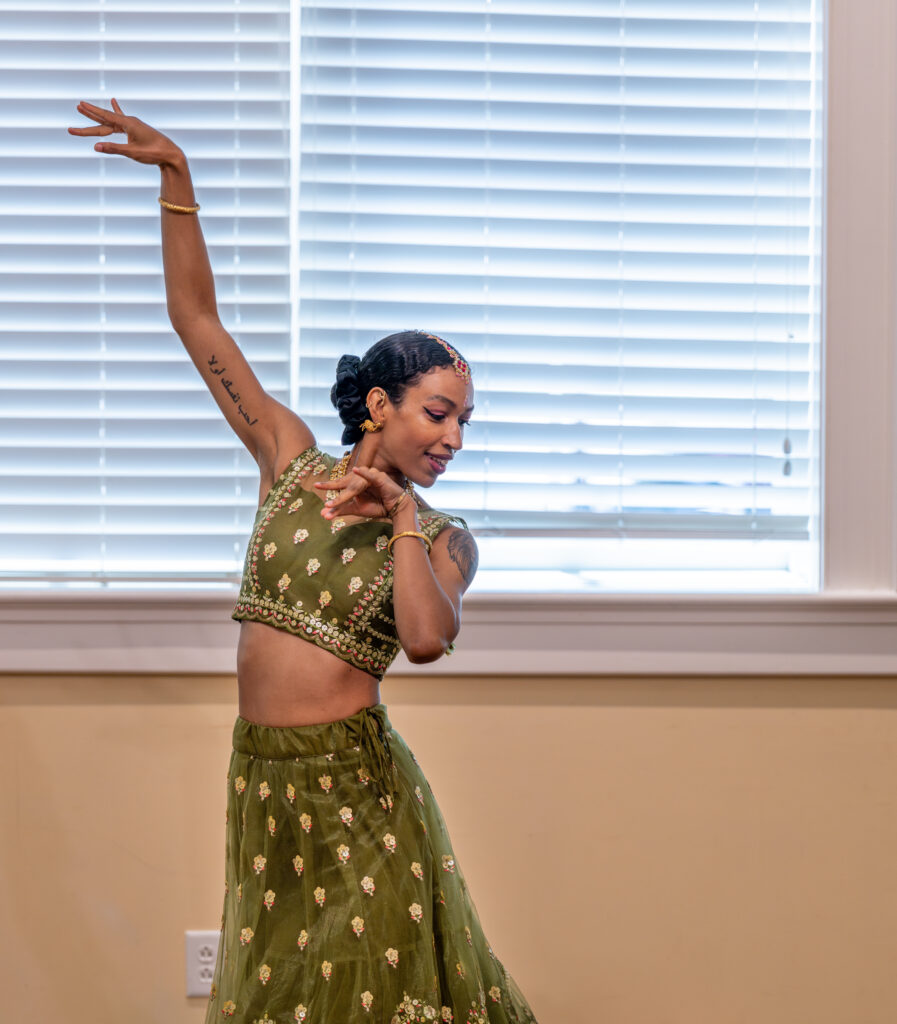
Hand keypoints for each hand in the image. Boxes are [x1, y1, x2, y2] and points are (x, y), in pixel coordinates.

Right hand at [69, 98, 183, 167]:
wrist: (172, 155)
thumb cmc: (154, 153)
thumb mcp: (133, 152)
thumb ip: (114, 149)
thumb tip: (95, 147)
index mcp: (128, 124)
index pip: (106, 117)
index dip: (92, 111)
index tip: (80, 104)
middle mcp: (130, 121)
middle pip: (106, 119)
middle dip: (90, 116)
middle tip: (76, 107)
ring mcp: (133, 125)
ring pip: (111, 120)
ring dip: (99, 115)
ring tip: (85, 107)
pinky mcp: (136, 130)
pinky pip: (122, 120)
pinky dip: (116, 111)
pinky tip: (113, 101)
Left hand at [314, 466, 408, 520]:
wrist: (395, 509)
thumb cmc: (377, 506)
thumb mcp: (356, 509)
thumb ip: (341, 510)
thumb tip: (322, 515)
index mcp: (355, 483)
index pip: (339, 483)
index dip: (328, 485)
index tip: (315, 485)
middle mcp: (361, 477)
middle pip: (345, 482)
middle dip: (332, 486)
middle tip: (318, 486)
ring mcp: (370, 476)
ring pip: (355, 484)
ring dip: (346, 492)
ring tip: (338, 499)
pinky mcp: (380, 478)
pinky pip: (370, 475)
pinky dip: (363, 473)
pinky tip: (355, 470)